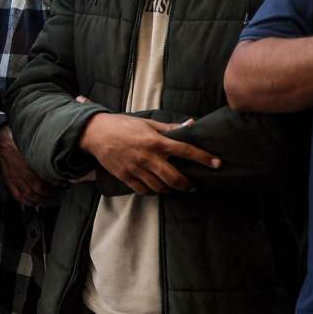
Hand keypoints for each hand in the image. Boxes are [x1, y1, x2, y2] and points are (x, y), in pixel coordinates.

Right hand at [0, 126, 57, 205]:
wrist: (2, 142)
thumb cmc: (17, 141)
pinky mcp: (9, 182)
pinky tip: (36, 203)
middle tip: (60, 192)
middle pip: (38, 190)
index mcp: (26, 163)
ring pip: (29, 196)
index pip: (42, 180)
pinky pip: (18, 196)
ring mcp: (14, 179)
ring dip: (42, 200)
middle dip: (51, 193)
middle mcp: (19, 173)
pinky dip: (28, 202)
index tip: (63, 184)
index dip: (54, 185)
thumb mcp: (32, 144)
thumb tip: (59, 155)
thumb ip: (43, 153)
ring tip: (52, 199)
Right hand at [78, 111, 219, 193]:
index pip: (185, 151)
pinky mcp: (125, 176)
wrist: (96, 133)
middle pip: (174, 178)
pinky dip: (152, 191)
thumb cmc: (122, 125)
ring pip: (159, 187)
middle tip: (192, 185)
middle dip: (186, 185)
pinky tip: (156, 187)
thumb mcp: (147, 122)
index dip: (203, 158)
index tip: (217, 163)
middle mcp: (148, 157)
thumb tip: (190, 124)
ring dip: (170, 189)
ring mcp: (136, 169)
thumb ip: (169, 128)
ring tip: (173, 186)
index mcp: (156, 141)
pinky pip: (143, 190)